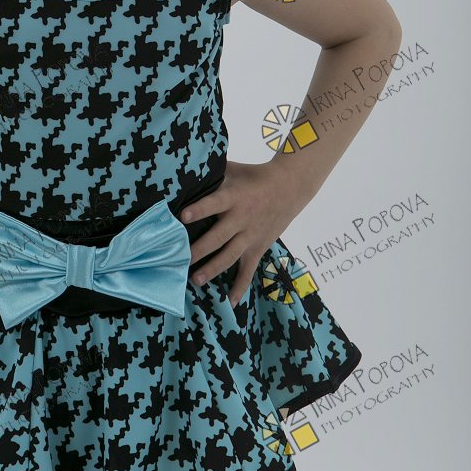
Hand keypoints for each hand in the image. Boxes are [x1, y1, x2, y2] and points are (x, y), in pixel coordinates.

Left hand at [179, 160, 307, 306]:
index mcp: (234, 197)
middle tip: (180, 259)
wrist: (290, 187)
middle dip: (199, 249)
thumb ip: (211, 172)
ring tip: (195, 279)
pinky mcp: (258, 247)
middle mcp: (242, 218)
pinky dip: (240, 286)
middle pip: (218, 236)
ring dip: (213, 269)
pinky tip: (230, 302)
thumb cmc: (254, 176)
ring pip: (230, 256)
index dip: (199, 209)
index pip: (214, 203)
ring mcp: (251, 236)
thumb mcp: (233, 170)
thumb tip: (186, 168)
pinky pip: (249, 270)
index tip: (182, 216)